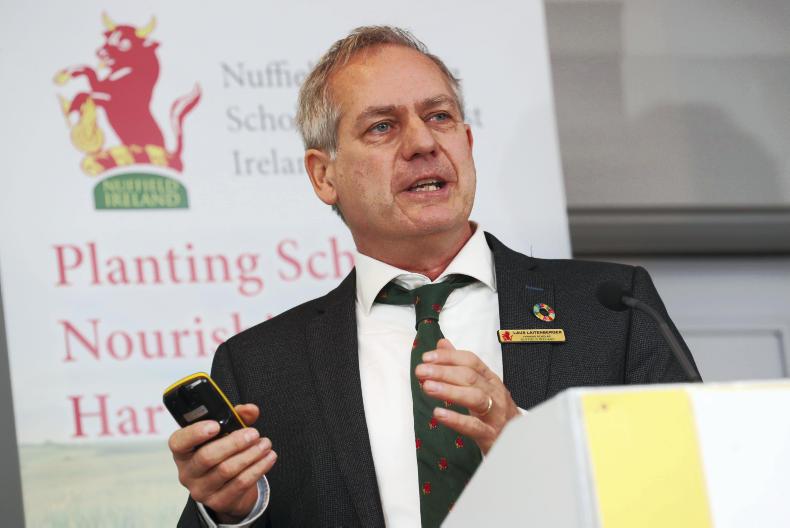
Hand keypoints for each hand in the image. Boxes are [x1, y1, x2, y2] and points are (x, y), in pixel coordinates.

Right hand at [168, 404, 276, 522]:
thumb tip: (250, 410)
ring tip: (265, 444)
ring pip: (226, 470)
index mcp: (183, 451)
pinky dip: (258, 468)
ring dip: (250, 455)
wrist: (227, 487)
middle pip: (207, 457)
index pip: (178, 442)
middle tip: (253, 434)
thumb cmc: (222, 452)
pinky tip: (268, 458)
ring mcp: (201, 490)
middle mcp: (188, 472)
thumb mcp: (225, 432)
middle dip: (234, 443)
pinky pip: (240, 484)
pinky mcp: (218, 502)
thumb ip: (236, 417)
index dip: (195, 433)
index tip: (215, 425)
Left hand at [415, 339, 519, 453]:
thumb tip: (443, 344)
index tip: (427, 357)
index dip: (449, 357)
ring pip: (474, 398)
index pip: (470, 361)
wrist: (518, 439)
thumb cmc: (495, 410)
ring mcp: (494, 414)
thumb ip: (459, 364)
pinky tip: (439, 414)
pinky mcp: (490, 434)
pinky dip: (456, 419)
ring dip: (449, 391)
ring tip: (427, 387)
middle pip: (470, 377)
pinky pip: (473, 426)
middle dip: (443, 372)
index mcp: (490, 379)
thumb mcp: (480, 385)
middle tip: (421, 371)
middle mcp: (494, 393)